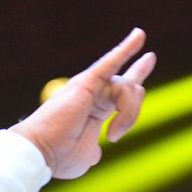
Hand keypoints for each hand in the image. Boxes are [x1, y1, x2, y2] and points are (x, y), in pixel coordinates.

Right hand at [9, 28, 155, 178]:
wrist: (42, 152)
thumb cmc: (59, 156)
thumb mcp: (86, 155)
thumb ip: (94, 148)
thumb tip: (98, 150)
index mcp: (95, 109)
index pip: (121, 88)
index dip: (137, 74)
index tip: (149, 58)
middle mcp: (93, 93)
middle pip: (130, 87)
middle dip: (136, 93)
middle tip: (139, 84)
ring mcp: (91, 87)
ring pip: (128, 89)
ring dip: (128, 115)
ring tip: (112, 136)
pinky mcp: (87, 83)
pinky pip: (110, 62)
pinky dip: (126, 49)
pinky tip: (140, 35)